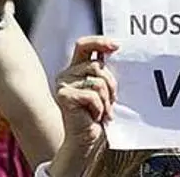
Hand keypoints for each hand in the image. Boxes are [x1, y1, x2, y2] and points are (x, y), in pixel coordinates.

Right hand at [50, 36, 117, 176]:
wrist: (86, 138)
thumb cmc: (98, 113)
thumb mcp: (104, 88)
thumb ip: (104, 71)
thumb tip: (115, 47)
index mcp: (76, 68)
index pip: (84, 45)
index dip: (99, 42)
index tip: (116, 46)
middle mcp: (67, 73)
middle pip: (97, 65)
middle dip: (111, 84)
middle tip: (111, 100)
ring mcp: (63, 84)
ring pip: (97, 81)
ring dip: (106, 99)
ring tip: (102, 111)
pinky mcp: (63, 96)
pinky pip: (92, 95)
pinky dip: (99, 107)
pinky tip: (94, 116)